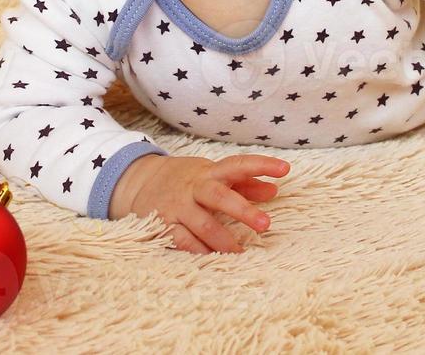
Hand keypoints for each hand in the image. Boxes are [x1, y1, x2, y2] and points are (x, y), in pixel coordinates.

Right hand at [113, 153, 289, 253]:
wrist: (139, 183)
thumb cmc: (187, 180)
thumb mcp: (214, 176)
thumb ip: (245, 183)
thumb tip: (274, 190)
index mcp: (210, 173)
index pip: (238, 164)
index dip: (261, 165)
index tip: (285, 169)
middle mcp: (194, 187)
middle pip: (220, 196)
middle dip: (243, 210)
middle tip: (266, 224)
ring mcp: (178, 207)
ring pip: (203, 225)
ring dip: (224, 241)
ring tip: (241, 253)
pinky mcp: (164, 225)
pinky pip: (184, 242)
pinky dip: (200, 251)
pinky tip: (214, 259)